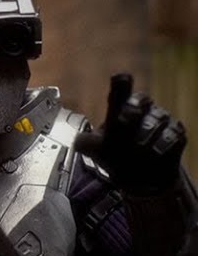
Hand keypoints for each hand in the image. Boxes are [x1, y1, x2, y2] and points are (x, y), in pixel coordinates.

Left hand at [74, 73, 186, 193]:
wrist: (139, 178)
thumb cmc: (115, 156)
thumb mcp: (95, 150)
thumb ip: (86, 143)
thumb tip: (79, 140)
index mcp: (118, 109)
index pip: (119, 93)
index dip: (120, 85)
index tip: (120, 78)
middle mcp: (140, 109)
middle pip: (139, 100)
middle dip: (133, 108)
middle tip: (126, 117)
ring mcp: (159, 119)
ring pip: (155, 119)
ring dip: (145, 135)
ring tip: (138, 150)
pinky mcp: (175, 133)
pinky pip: (172, 135)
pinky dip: (162, 144)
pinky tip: (156, 152)